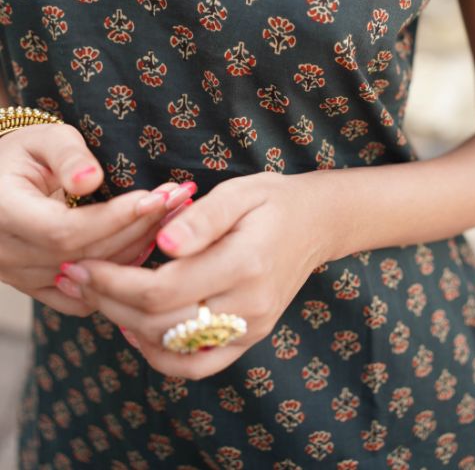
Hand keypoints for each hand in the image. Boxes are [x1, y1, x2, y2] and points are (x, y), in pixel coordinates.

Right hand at [0, 122, 195, 315]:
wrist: (1, 181)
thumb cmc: (25, 152)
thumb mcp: (44, 139)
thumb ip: (68, 156)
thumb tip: (91, 179)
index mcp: (2, 212)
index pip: (64, 231)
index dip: (114, 219)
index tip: (155, 197)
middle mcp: (5, 253)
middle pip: (83, 255)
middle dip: (136, 228)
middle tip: (177, 200)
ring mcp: (17, 276)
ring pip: (89, 277)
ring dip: (136, 248)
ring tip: (171, 215)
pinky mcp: (33, 287)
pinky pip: (82, 296)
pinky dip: (117, 276)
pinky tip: (146, 245)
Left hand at [58, 171, 330, 377]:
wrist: (318, 223)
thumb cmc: (272, 200)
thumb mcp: (239, 192)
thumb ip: (200, 218)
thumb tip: (163, 243)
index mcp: (244, 264)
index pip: (162, 289)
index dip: (114, 281)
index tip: (82, 262)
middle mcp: (249, 305)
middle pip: (160, 322)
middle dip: (108, 301)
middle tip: (74, 278)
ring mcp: (251, 327)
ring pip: (172, 348)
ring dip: (125, 326)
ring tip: (95, 297)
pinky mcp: (249, 336)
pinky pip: (198, 363)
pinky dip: (160, 354)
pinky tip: (135, 329)